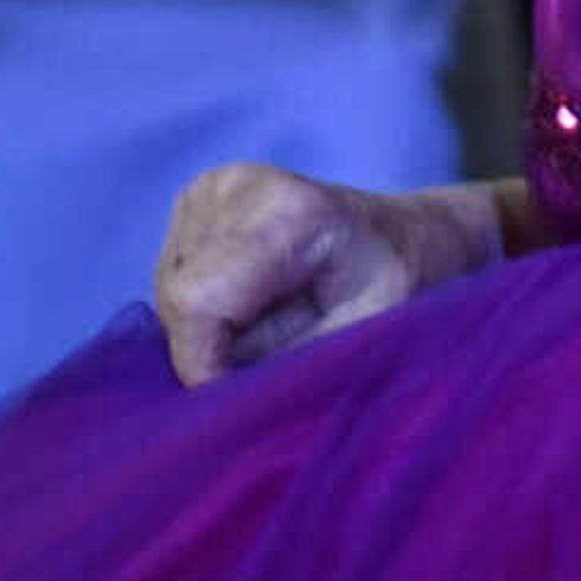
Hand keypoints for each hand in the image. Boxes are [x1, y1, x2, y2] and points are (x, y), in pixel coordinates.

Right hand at [153, 166, 501, 385]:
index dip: (203, 364)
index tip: (240, 394)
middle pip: (177, 299)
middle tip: (283, 342)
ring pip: (170, 291)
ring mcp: (213, 187)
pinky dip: (210, 305)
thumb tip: (209, 395)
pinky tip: (257, 295)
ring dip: (214, 326)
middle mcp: (238, 185)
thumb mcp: (363, 336)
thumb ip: (284, 367)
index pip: (196, 301)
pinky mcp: (199, 198)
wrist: (410, 237)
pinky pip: (174, 275)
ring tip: (279, 314)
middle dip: (215, 345)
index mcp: (286, 212)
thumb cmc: (402, 287)